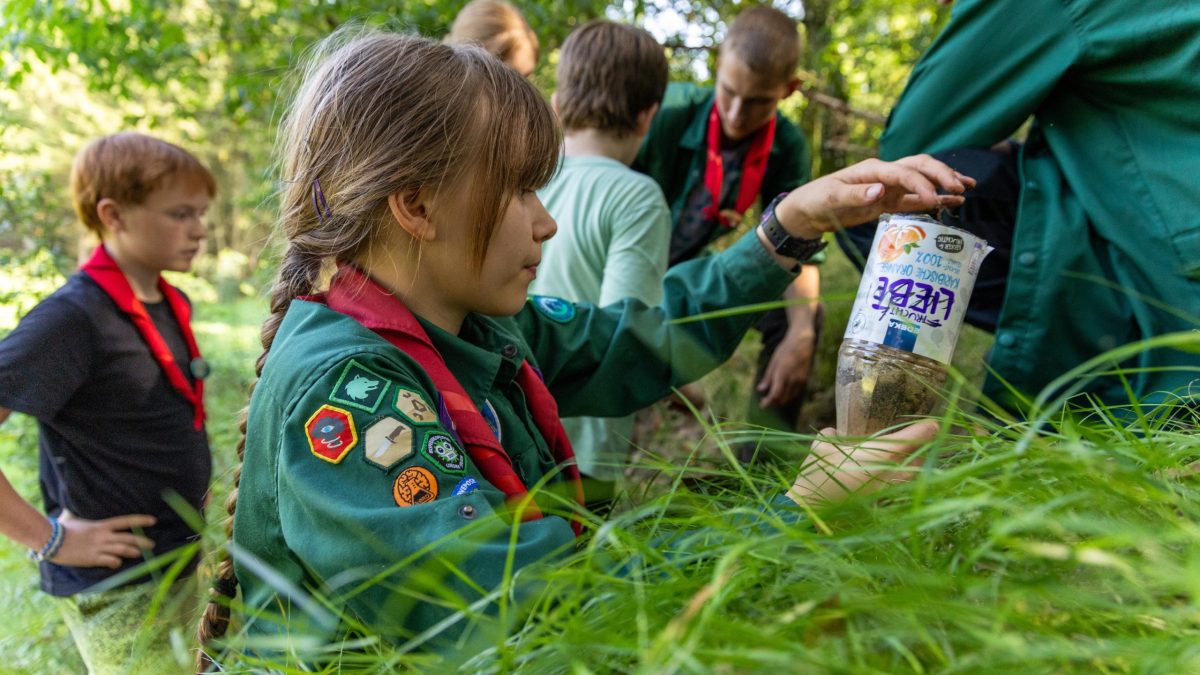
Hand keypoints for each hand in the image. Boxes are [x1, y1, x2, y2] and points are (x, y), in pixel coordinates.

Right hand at [51, 510, 155, 568]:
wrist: (50, 540)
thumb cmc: (61, 528)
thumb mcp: (71, 517)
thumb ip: (75, 514)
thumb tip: (68, 509)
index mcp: (102, 525)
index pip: (126, 521)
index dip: (141, 521)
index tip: (153, 521)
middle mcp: (104, 536)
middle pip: (129, 538)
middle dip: (143, 542)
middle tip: (152, 545)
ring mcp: (99, 548)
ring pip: (123, 550)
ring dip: (134, 552)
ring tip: (141, 554)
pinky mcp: (93, 559)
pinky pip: (111, 561)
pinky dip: (116, 563)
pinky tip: (117, 564)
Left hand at [757, 329, 814, 407]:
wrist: (802, 342)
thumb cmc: (785, 350)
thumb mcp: (773, 362)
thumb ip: (768, 377)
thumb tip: (760, 389)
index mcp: (783, 374)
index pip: (775, 395)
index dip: (768, 402)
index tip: (763, 405)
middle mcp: (793, 380)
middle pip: (782, 398)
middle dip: (774, 402)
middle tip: (766, 400)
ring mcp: (801, 380)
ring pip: (790, 397)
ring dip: (782, 399)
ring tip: (774, 396)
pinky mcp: (805, 379)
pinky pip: (796, 392)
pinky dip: (789, 395)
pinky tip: (784, 391)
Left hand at [775, 155, 974, 239]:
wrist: (809, 210)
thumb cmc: (817, 199)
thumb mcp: (831, 197)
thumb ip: (856, 194)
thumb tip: (880, 190)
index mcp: (873, 169)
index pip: (904, 172)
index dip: (921, 184)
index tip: (934, 199)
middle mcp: (885, 175)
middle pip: (920, 167)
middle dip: (941, 174)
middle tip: (960, 188)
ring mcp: (889, 187)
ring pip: (923, 179)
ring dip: (943, 182)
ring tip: (966, 189)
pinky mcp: (889, 201)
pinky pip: (915, 199)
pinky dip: (934, 199)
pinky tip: (952, 202)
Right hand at [787, 421, 937, 504]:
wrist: (810, 510)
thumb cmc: (816, 476)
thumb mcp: (820, 448)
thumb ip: (831, 436)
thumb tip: (835, 432)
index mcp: (875, 457)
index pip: (906, 442)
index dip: (922, 432)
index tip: (933, 425)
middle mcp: (884, 475)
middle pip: (914, 462)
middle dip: (919, 452)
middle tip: (921, 441)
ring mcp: (882, 491)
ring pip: (906, 477)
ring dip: (909, 468)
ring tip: (905, 460)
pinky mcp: (875, 503)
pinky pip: (893, 488)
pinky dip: (894, 480)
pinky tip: (883, 476)